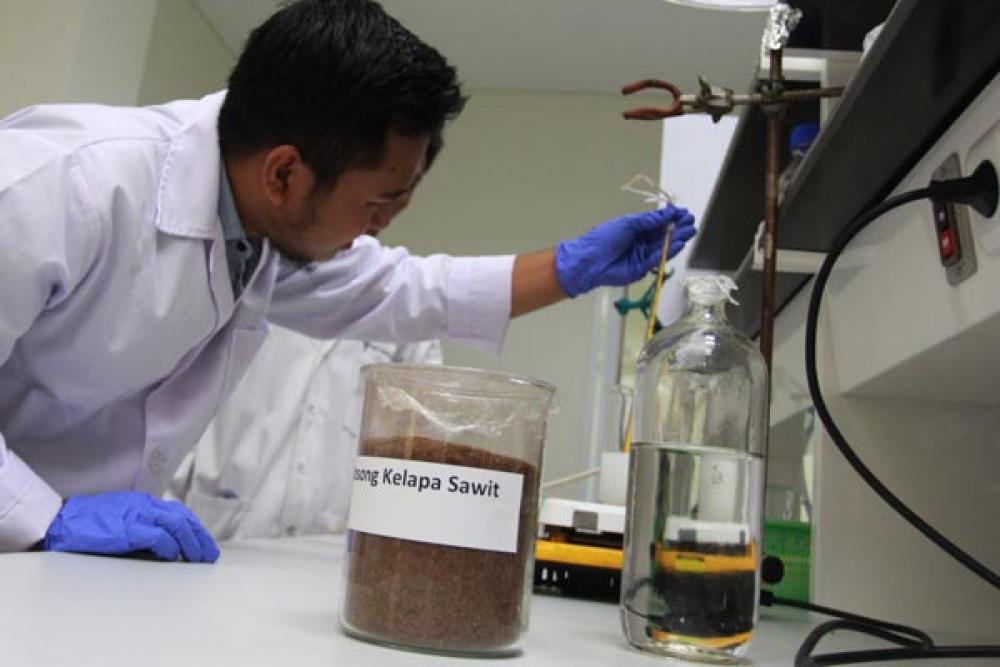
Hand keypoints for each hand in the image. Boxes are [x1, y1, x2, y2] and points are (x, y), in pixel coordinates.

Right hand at [42, 491, 219, 562]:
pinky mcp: (127, 528)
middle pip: (183, 517)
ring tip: (198, 559)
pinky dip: (169, 547)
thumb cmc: (88, 526)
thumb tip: (165, 550)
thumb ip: (143, 530)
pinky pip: (157, 536)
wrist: (60, 522)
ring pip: (176, 524)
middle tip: (209, 555)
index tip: (204, 544)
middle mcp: (144, 505)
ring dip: (190, 543)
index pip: (178, 513)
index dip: (194, 529)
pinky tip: (173, 557)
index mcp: (143, 503)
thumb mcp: (121, 522)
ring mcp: (136, 515)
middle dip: (199, 537)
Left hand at [554, 206, 695, 297]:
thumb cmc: (604, 238)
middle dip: (678, 228)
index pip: (658, 222)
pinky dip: (668, 252)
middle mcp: (641, 241)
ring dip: (677, 239)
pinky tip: (678, 244)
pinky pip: (657, 259)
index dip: (672, 218)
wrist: (589, 260)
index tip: (685, 213)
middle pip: (664, 235)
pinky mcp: (642, 269)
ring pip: (663, 247)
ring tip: (689, 232)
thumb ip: (649, 220)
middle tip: (691, 223)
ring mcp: (642, 255)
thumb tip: (668, 213)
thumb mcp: (628, 224)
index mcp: (636, 228)